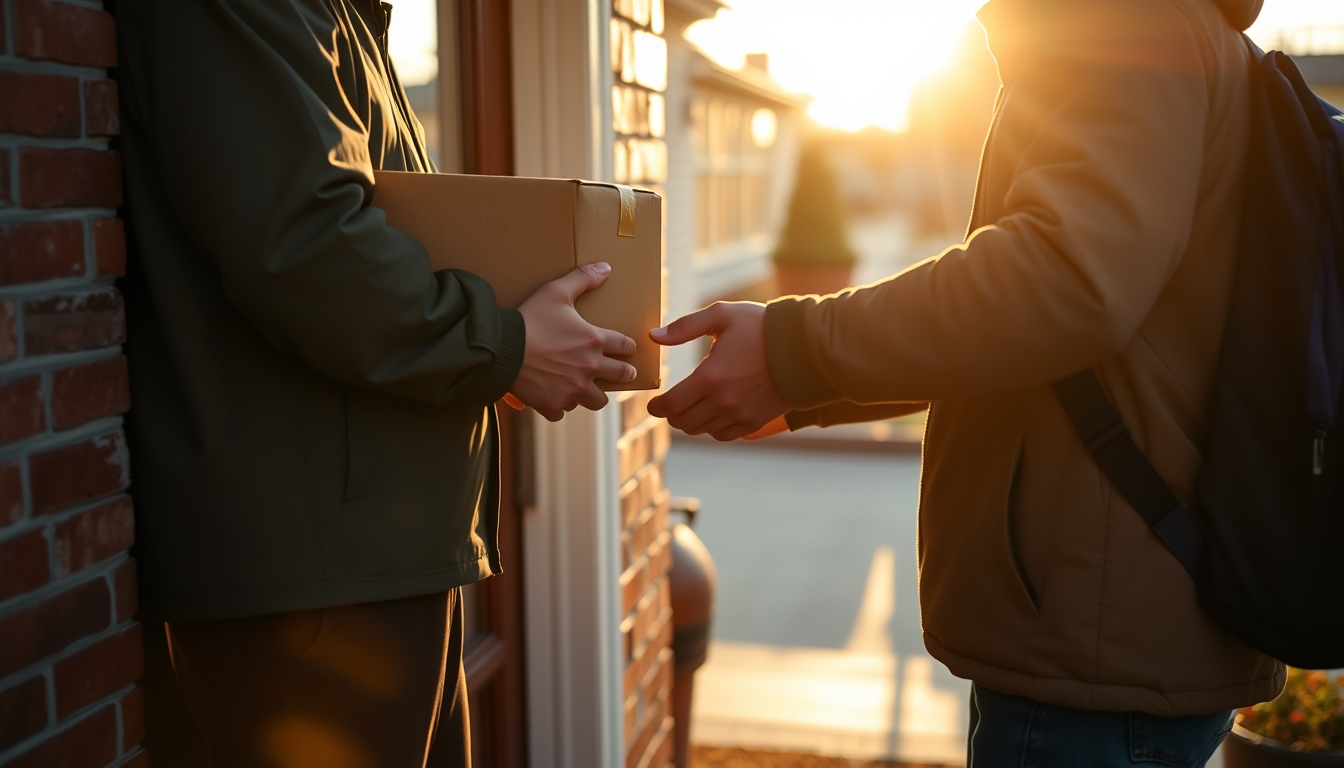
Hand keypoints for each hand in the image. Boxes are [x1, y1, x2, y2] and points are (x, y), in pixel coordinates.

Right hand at [509, 262, 636, 421]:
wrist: (500, 348)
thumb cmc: (529, 319)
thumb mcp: (555, 292)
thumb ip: (582, 278)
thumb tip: (606, 267)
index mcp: (593, 341)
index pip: (626, 346)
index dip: (628, 347)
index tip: (628, 349)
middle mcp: (589, 368)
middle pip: (622, 376)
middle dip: (625, 374)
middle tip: (624, 373)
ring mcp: (572, 389)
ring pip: (597, 401)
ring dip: (594, 395)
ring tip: (589, 390)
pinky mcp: (553, 404)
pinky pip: (563, 411)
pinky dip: (559, 405)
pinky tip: (554, 397)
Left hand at [647, 302, 790, 440]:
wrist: (805, 348)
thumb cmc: (762, 327)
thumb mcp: (722, 315)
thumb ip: (684, 326)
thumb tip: (654, 336)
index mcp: (710, 377)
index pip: (670, 405)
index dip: (656, 407)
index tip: (653, 404)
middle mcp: (723, 402)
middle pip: (683, 422)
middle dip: (671, 414)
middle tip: (670, 404)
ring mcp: (740, 415)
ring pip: (701, 430)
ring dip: (691, 420)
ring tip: (691, 406)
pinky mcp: (754, 422)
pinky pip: (723, 435)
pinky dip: (712, 428)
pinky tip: (713, 413)